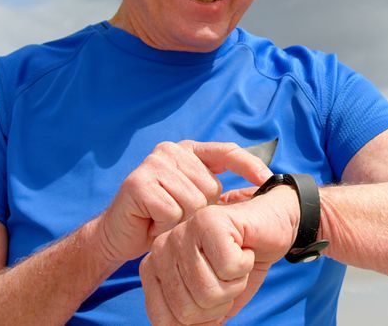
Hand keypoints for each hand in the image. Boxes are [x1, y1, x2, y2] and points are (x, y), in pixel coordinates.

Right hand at [94, 140, 272, 263]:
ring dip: (181, 221)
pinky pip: (173, 211)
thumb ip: (216, 189)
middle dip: (200, 211)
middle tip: (177, 215)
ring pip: (194, 202)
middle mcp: (172, 151)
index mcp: (189, 151)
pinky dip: (164, 226)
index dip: (250, 166)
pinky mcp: (139, 182)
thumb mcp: (195, 200)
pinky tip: (152, 222)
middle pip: (211, 187)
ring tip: (164, 219)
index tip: (269, 181)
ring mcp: (154, 164)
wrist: (118, 236)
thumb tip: (258, 187)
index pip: (227, 152)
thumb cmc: (162, 219)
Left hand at [140, 186, 299, 324]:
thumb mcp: (213, 299)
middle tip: (228, 275)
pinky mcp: (209, 220)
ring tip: (235, 260)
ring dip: (235, 282)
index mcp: (154, 269)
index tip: (214, 295)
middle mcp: (161, 249)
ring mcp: (183, 231)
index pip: (165, 321)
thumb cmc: (238, 264)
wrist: (269, 225)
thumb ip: (193, 321)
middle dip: (220, 301)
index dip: (201, 320)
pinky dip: (245, 264)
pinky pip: (229, 268)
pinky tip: (242, 246)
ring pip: (210, 290)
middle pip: (189, 309)